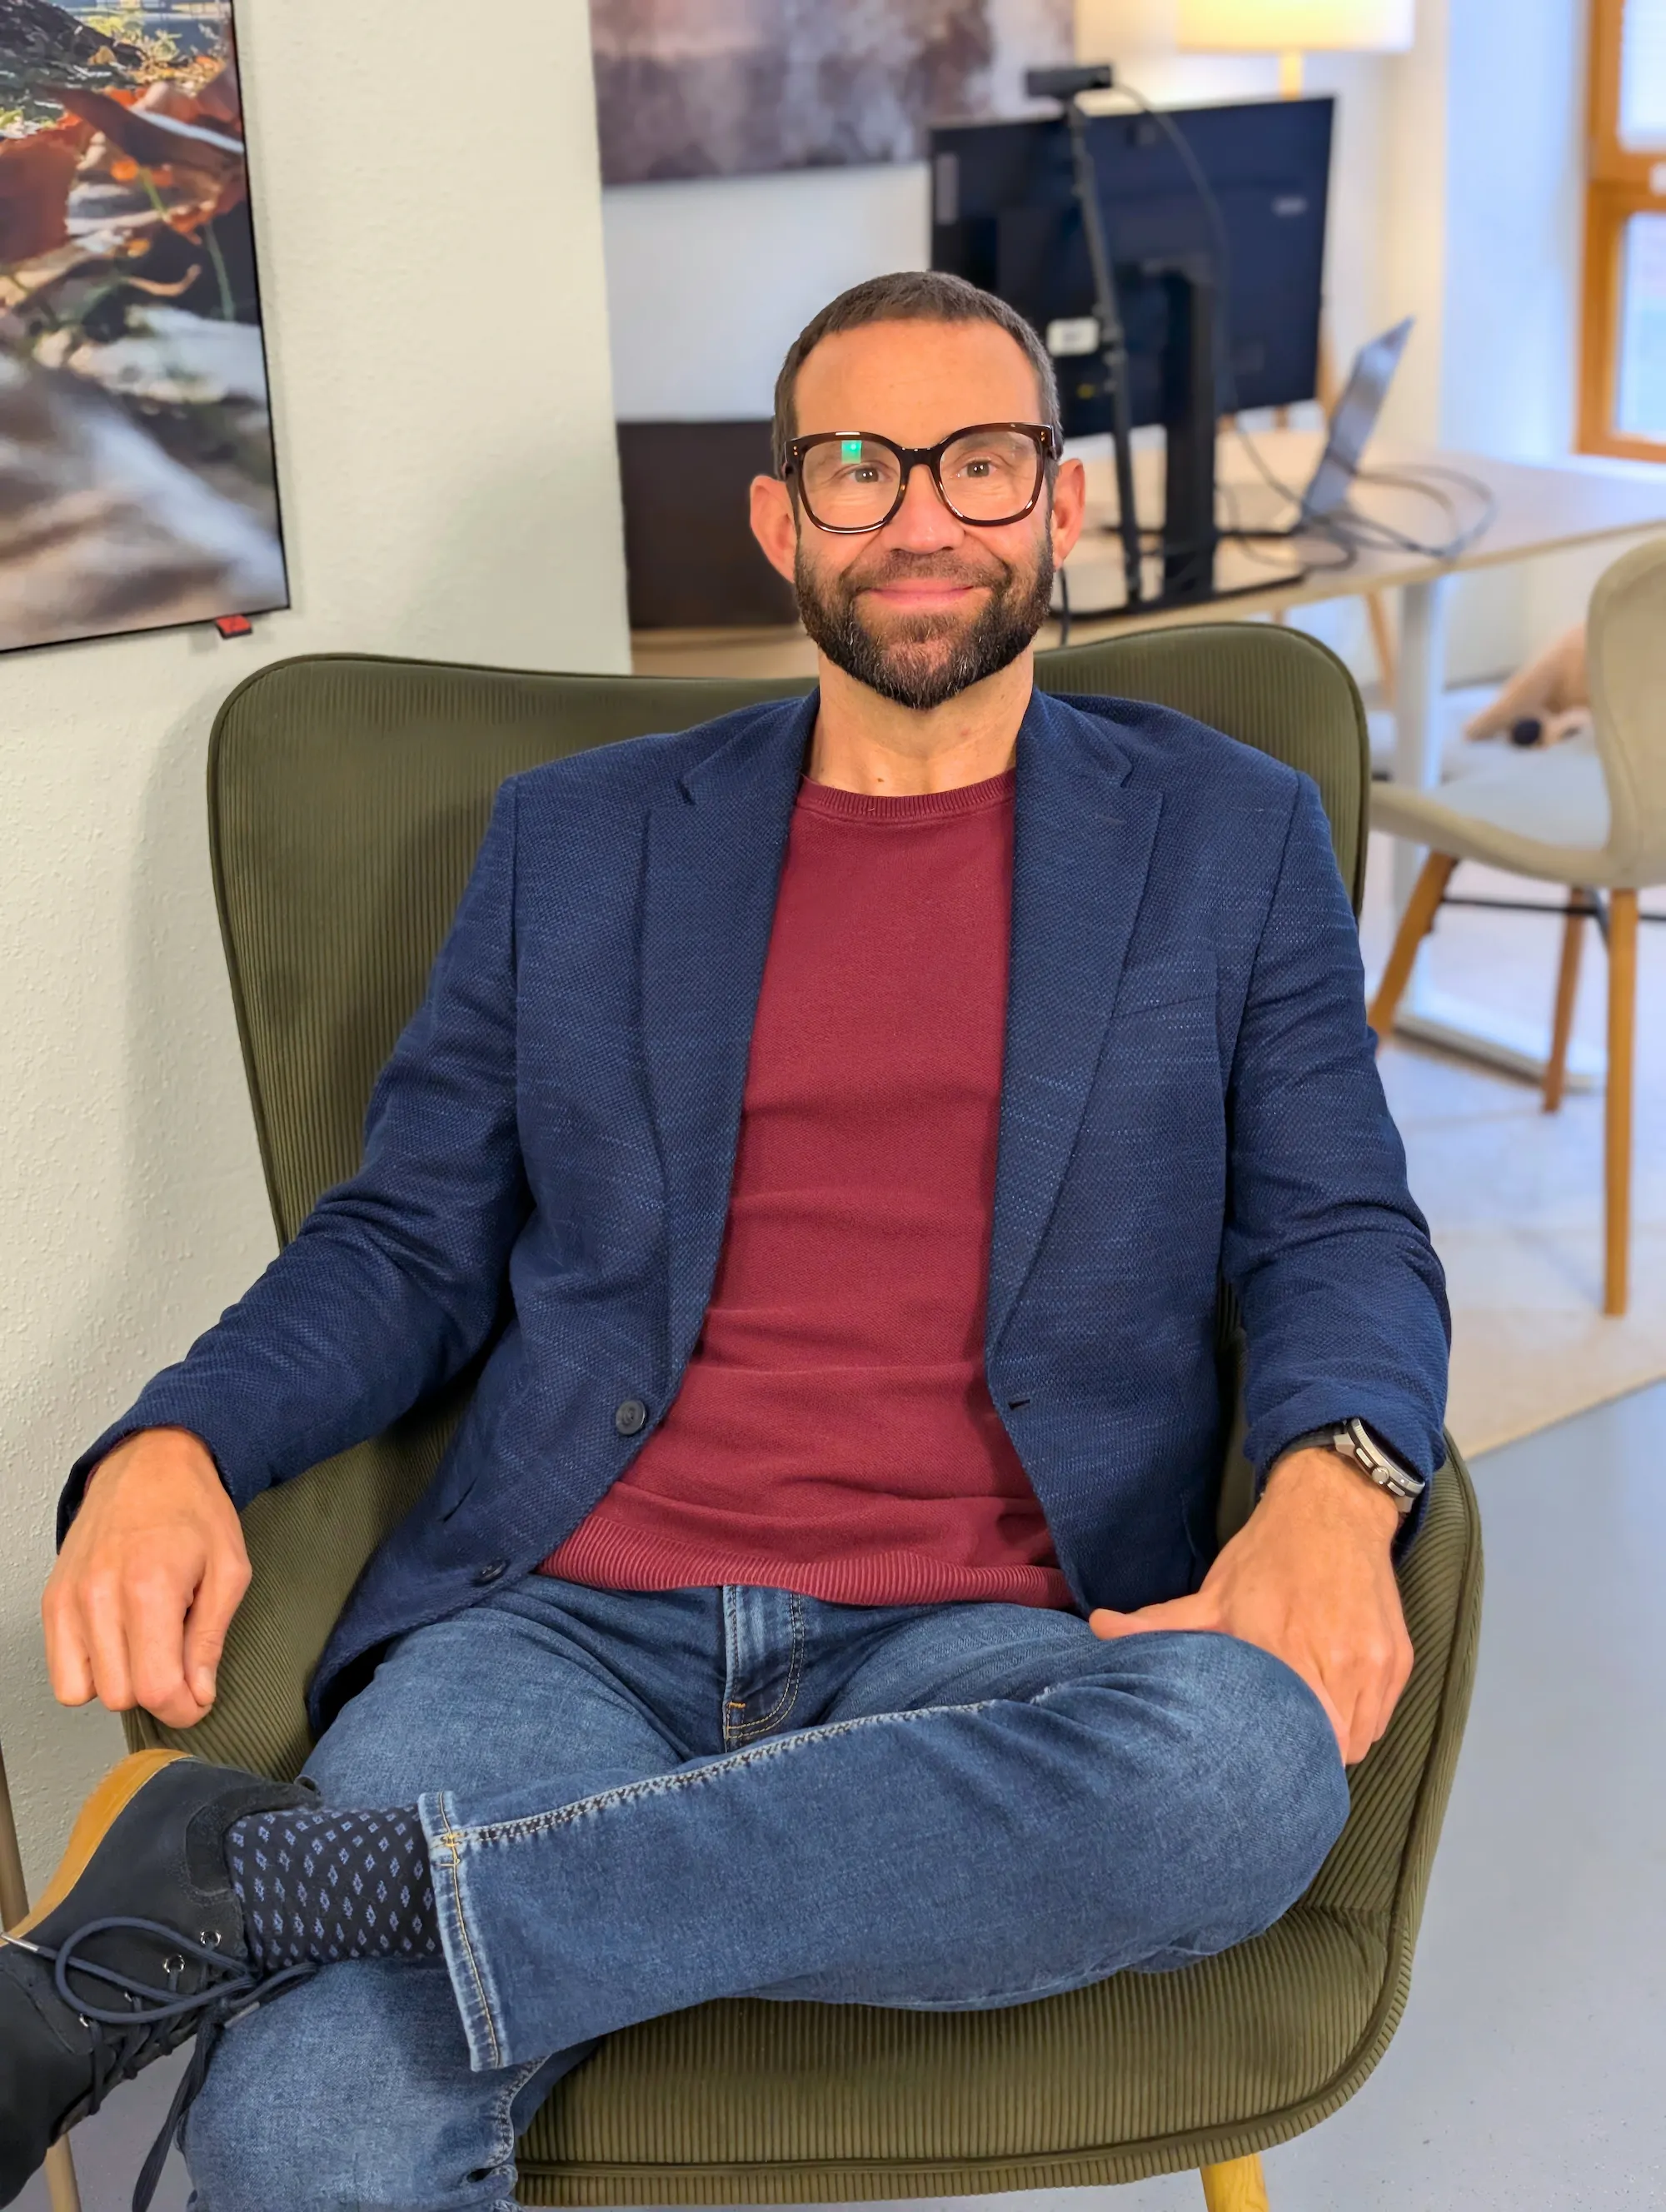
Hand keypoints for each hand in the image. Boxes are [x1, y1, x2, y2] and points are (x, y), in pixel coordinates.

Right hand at [43, 1427, 249, 1727]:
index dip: (182, 1708)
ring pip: (85, 1690)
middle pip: (120, 1695)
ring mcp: (70, 1598)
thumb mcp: (229, 1570)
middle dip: (156, 1690)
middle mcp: (100, 1596)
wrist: (151, 1463)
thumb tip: (198, 1693)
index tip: (196, 1699)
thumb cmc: (194, 1509)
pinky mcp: (52, 1600)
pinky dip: (88, 1669)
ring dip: (120, 1681)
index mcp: (150, 1587)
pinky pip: (60, 1670)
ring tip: (146, 1644)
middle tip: (178, 1658)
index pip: (155, 1688)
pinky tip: (118, 1641)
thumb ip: (210, 1639)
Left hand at [1088, 1446, 1413, 1764]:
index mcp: (1285, 1651)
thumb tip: (1096, 1629)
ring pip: (1360, 1739)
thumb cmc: (1268, 1554)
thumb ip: (1160, 1623)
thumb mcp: (1213, 1592)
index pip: (1292, 1740)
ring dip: (1335, 1739)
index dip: (1277, 1758)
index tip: (1258, 1760)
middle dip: (1304, 1753)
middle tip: (1277, 1747)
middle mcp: (1338, 1663)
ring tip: (1305, 1724)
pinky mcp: (1399, 1660)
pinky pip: (1382, 1716)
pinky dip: (1360, 1718)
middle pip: (1329, 1749)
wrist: (1333, 1506)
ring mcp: (1374, 1664)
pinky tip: (1334, 1701)